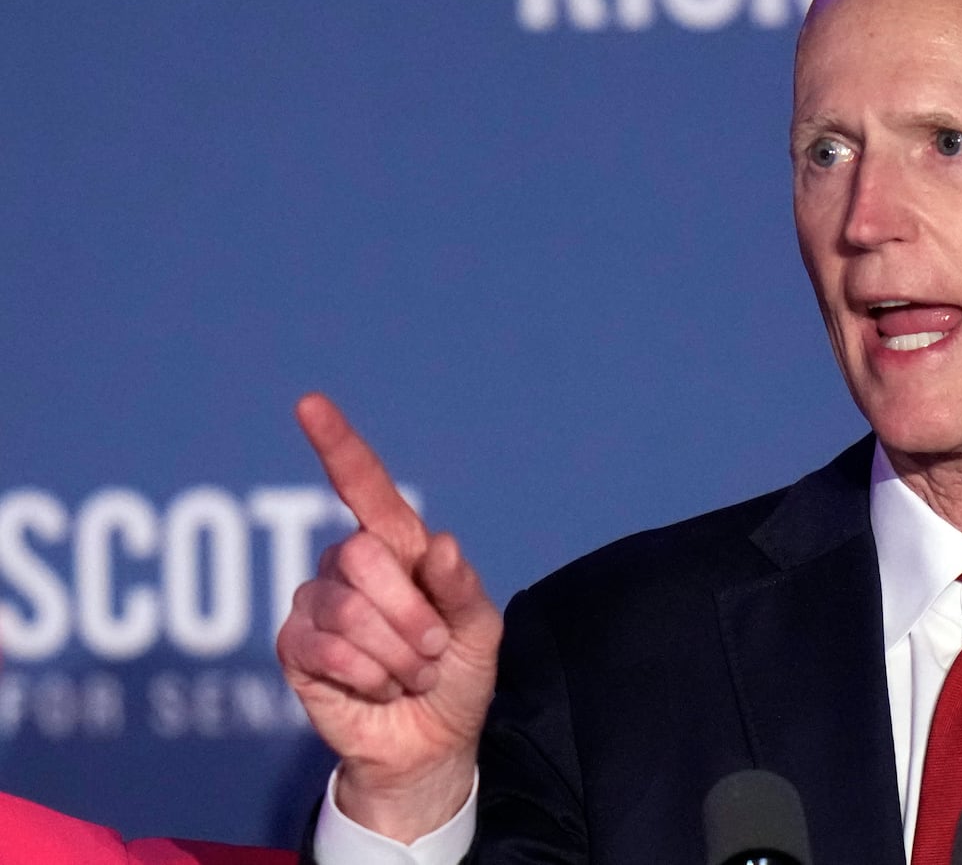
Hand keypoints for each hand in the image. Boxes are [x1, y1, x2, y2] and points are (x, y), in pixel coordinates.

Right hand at [276, 393, 502, 840]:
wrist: (431, 744)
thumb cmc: (457, 674)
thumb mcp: (480, 631)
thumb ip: (462, 588)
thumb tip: (438, 544)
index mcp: (398, 547)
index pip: (363, 486)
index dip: (338, 445)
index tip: (310, 405)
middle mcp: (350, 565)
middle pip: (363, 555)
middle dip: (410, 613)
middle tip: (433, 650)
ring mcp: (317, 604)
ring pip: (346, 607)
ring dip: (395, 652)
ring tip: (410, 672)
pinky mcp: (296, 647)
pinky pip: (325, 646)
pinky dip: (367, 673)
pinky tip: (379, 687)